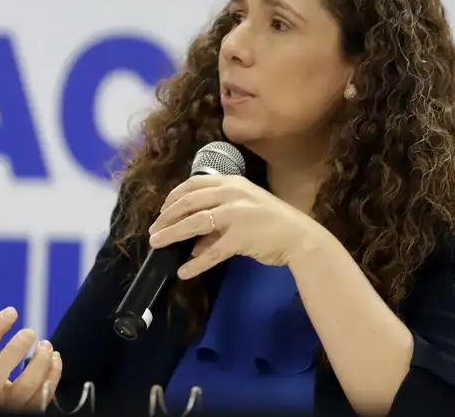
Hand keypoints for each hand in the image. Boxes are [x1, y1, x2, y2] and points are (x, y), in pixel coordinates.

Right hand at [0, 307, 61, 411]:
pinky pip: (45, 395)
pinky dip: (54, 373)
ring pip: (26, 385)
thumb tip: (3, 314)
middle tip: (30, 332)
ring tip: (46, 345)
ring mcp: (8, 405)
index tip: (12, 312)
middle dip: (16, 347)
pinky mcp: (28, 411)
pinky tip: (55, 359)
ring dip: (41, 361)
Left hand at [148, 175, 316, 278]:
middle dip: (166, 217)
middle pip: (188, 202)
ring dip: (171, 234)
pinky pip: (211, 253)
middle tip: (153, 230)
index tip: (162, 211)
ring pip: (193, 223)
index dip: (173, 197)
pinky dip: (195, 263)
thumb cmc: (274, 222)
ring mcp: (235, 215)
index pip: (193, 184)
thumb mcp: (245, 212)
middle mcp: (231, 194)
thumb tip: (192, 244)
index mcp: (232, 182)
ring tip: (157, 244)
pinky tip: (184, 272)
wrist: (300, 237)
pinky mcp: (239, 238)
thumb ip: (218, 224)